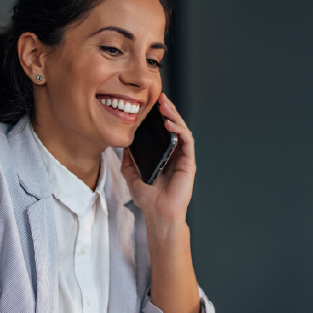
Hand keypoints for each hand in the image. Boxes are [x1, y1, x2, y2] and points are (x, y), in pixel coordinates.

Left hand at [121, 93, 195, 223]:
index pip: (163, 131)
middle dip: (168, 110)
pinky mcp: (188, 162)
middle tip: (159, 98)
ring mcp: (182, 157)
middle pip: (174, 126)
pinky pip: (186, 141)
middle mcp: (175, 154)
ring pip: (182, 130)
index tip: (150, 104)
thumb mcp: (131, 175)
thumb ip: (128, 160)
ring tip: (164, 105)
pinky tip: (168, 123)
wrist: (158, 214)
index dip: (159, 116)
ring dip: (174, 115)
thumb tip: (123, 145)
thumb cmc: (148, 199)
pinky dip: (179, 129)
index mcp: (163, 155)